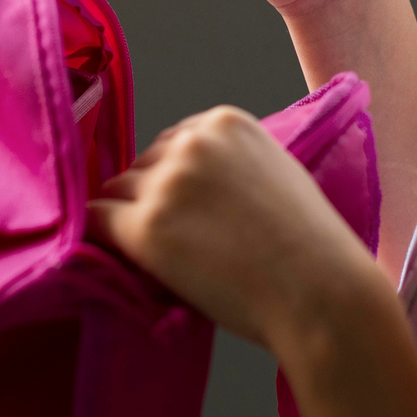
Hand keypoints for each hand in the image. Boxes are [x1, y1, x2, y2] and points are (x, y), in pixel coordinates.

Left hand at [87, 105, 381, 350]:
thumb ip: (232, 165)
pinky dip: (99, 239)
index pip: (173, 142)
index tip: (192, 211)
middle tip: (183, 243)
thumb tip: (190, 184)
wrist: (321, 293)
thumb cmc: (311, 249)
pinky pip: (94, 221)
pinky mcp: (144, 228)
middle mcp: (191, 143)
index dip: (177, 180)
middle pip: (142, 165)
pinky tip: (116, 259)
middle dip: (152, 199)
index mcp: (226, 123)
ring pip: (116, 193)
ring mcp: (165, 185)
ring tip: (167, 260)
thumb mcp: (278, 175)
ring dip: (130, 221)